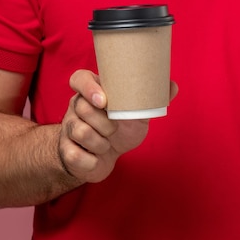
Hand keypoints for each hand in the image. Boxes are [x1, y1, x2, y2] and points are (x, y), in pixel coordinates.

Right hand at [58, 70, 177, 182]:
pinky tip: (97, 158)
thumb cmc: (121, 128)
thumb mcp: (137, 112)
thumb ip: (152, 98)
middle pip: (83, 108)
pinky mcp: (66, 151)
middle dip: (105, 124)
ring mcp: (69, 128)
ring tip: (107, 144)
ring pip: (80, 132)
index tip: (104, 100)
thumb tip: (173, 85)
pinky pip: (76, 155)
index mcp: (92, 93)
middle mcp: (76, 107)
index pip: (79, 78)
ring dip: (100, 143)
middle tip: (115, 129)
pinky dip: (92, 160)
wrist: (104, 157)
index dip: (88, 87)